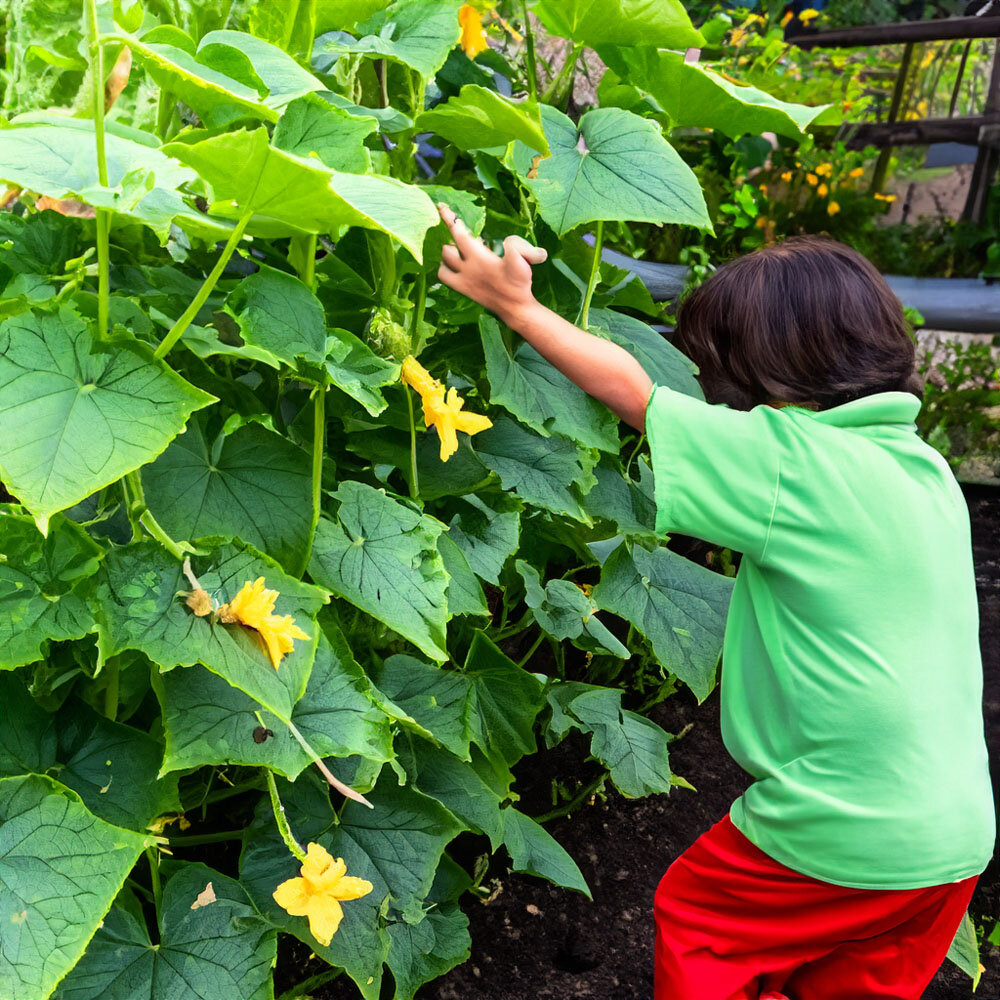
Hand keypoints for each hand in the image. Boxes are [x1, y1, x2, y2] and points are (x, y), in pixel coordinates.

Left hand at [436, 202, 546, 324]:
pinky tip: (453, 264)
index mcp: (479, 258)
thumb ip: (517, 245)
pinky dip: (444, 267)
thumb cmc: (519, 283)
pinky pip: (443, 276)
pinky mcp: (462, 290)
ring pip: (442, 261)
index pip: (458, 233)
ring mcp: (462, 280)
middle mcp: (466, 269)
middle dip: (452, 236)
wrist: (515, 308)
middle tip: (462, 230)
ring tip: (458, 247)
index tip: (441, 207)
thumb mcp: (524, 261)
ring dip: (447, 252)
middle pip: (447, 247)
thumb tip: (507, 242)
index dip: (449, 218)